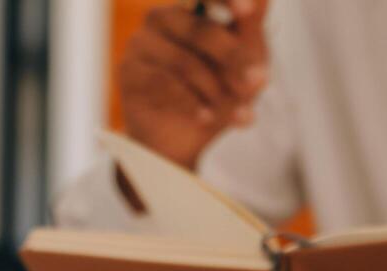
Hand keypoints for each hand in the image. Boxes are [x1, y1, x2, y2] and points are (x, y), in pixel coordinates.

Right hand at [119, 1, 269, 170]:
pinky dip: (191, 104)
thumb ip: (251, 28)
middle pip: (200, 29)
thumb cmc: (217, 93)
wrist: (182, 140)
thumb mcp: (245, 61)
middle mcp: (161, 17)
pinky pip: (162, 83)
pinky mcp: (128, 70)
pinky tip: (207, 118)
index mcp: (191, 8)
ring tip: (240, 115)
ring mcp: (140, 42)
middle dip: (233, 60)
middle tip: (258, 83)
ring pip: (183, 61)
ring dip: (216, 90)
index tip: (248, 11)